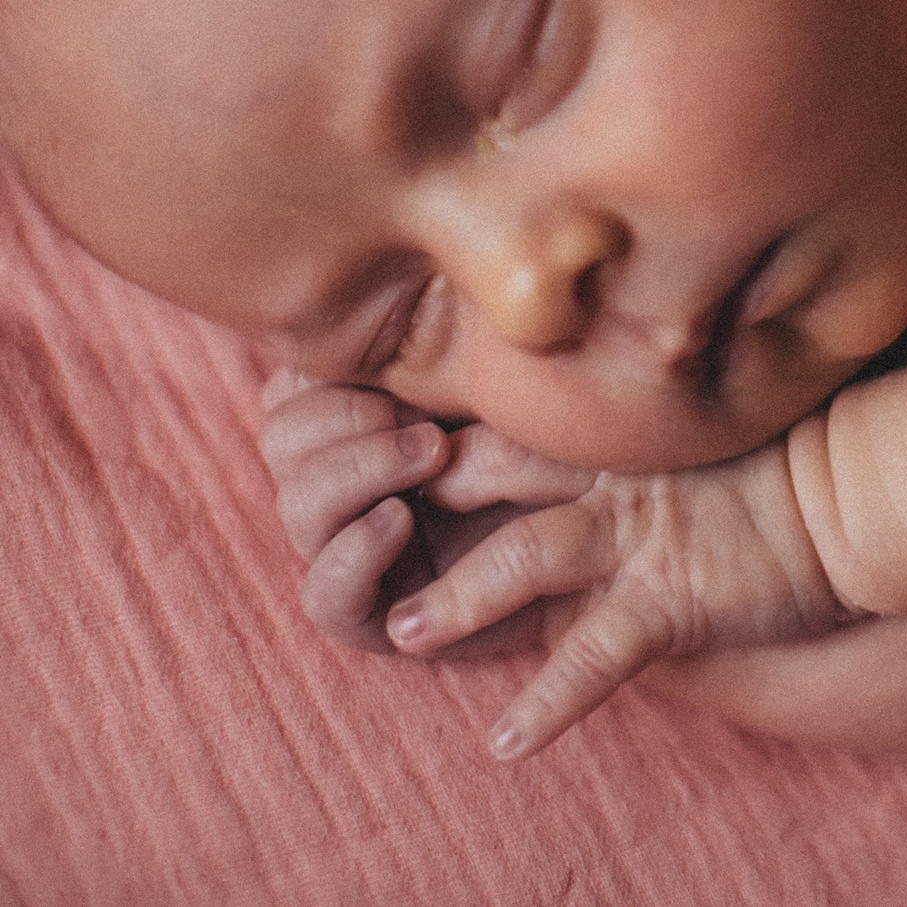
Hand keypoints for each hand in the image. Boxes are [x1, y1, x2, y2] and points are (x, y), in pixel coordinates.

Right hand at [256, 368, 595, 657]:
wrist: (622, 542)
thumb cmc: (577, 445)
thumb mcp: (521, 386)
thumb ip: (455, 355)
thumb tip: (404, 291)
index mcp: (367, 414)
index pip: (295, 383)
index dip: (331, 367)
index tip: (405, 360)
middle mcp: (351, 478)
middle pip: (283, 437)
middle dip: (343, 417)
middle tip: (424, 418)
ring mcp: (356, 547)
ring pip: (297, 507)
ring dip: (356, 471)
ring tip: (432, 455)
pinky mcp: (377, 616)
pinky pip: (324, 595)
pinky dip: (353, 553)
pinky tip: (399, 519)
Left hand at [381, 439, 856, 759]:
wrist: (869, 491)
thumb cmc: (798, 458)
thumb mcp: (706, 422)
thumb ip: (641, 425)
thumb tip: (600, 432)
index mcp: (616, 433)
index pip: (506, 421)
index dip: (442, 437)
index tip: (394, 454)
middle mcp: (616, 476)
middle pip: (490, 472)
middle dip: (419, 499)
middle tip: (360, 529)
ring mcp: (641, 536)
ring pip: (524, 556)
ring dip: (454, 599)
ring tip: (398, 631)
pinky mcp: (673, 598)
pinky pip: (596, 656)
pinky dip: (546, 703)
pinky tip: (504, 743)